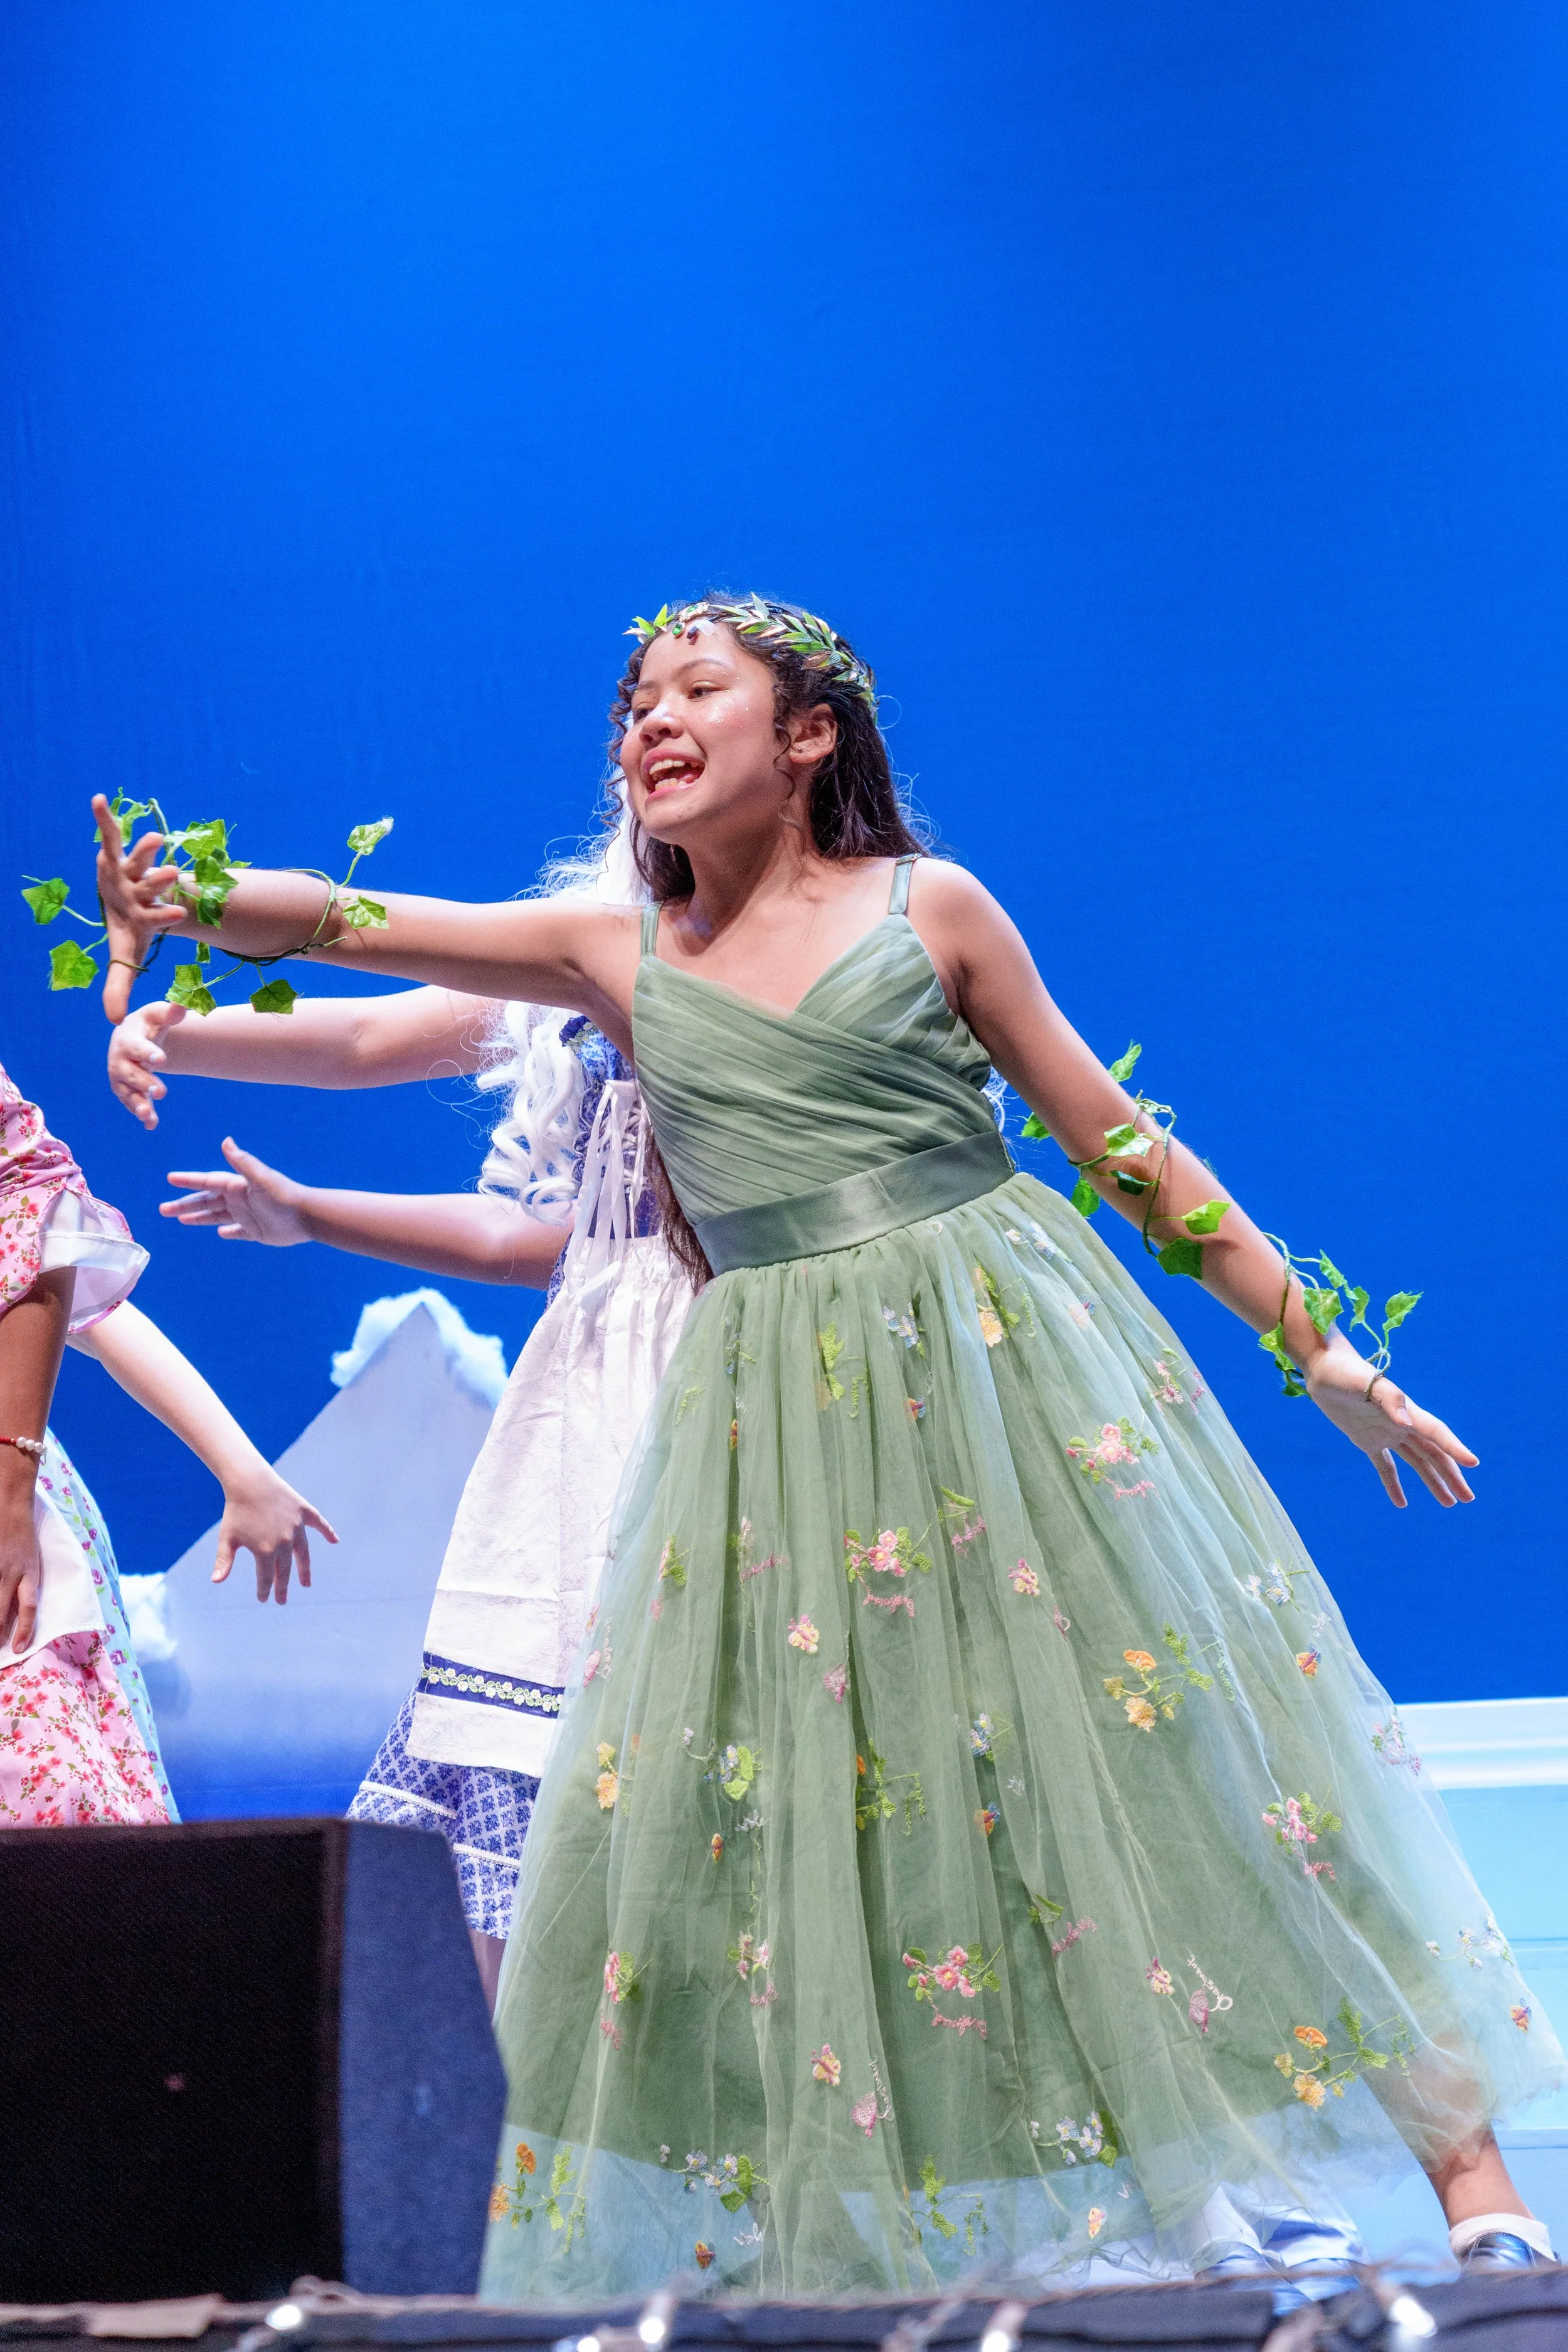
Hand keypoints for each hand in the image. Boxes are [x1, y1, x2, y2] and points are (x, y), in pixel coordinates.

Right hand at [0, 1502, 39, 1652]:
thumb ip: (26, 1584)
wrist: (9, 1505)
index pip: (29, 1609)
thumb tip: (16, 1612)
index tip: (20, 1649)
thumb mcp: (32, 1560)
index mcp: (28, 1574)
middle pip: (1, 1613)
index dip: (24, 1631)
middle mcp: (10, 1575)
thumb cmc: (23, 1534)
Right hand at [92, 794, 188, 1024]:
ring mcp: (132, 870)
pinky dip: (104, 818)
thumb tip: (114, 1022)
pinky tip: (97, 799)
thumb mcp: (124, 952)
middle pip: (153, 886)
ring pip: (141, 858)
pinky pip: (109, 833)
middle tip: (173, 874)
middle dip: (162, 881)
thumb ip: (120, 983)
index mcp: (144, 915)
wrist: (132, 898)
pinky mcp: (116, 853)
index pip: (157, 918)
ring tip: (154, 838)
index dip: (166, 917)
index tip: (178, 915)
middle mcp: (142, 891)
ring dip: (147, 849)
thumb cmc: (131, 926)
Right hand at [109, 1001, 188, 1130]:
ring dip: (138, 1104)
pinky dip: (143, 1115)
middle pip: (131, 1074)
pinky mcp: (127, 1092)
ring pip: (128, 1094)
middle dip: (145, 1083)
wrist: (133, 1038)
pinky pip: (134, 1105)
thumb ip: (170, 1013)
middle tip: (162, 1092)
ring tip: (149, 1115)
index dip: (147, 1053)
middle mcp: (120, 1061)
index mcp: (128, 1040)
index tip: (161, 1059)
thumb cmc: (148, 1024)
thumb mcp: (157, 1015)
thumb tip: (183, 1005)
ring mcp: (122, 1079)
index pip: (137, 1047)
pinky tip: (152, 1125)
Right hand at [162, 1140, 310, 1245]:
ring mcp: (246, 1216)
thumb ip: (242, 1162)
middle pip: (206, 1202)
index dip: (188, 1180)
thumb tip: (226, 1141)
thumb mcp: (260, 1178)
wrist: (306, 1217)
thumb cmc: (283, 1196)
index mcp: (236, 1186)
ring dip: (198, 1217)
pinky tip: (220, 1232)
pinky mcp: (256, 1231)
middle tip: (163, 1210)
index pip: (207, 1182)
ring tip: (180, 1219)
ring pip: (216, 1216)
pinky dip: (228, 1232)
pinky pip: (238, 1232)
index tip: (169, 1178)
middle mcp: (239, 1199)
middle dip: (184, 1204)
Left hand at [212, 1463, 337, 1602]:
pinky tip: (334, 1540)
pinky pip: (319, 1524)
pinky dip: (328, 1532)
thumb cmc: (235, 1511)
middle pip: (284, 1571)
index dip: (264, 1590)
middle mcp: (284, 1542)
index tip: (263, 1599)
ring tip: (306, 1583)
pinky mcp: (303, 1512)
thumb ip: (224, 1561)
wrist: (249, 1481)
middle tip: (282, 1600)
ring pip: (303, 1554)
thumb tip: (215, 1581)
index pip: (266, 1578)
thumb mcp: (227, 1538)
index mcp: (265, 1550)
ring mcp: (296, 1527)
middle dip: (282, 1587)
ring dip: (304, 1570)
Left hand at [1306, 1343, 1477, 1507]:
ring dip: (1433, 1482)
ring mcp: (1386, 1433)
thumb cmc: (1348, 1372)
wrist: (1325, 1368)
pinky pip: (1385, 1467)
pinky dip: (1393, 1485)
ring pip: (1417, 1462)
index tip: (1473, 1463)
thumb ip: (1390, 1401)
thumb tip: (1407, 1425)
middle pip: (1434, 1454)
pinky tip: (1401, 1504)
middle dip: (1452, 1476)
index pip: (1437, 1433)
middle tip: (1468, 1498)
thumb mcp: (1368, 1383)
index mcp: (1407, 1411)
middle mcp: (1402, 1424)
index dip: (1454, 1448)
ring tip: (1449, 1503)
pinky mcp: (1367, 1440)